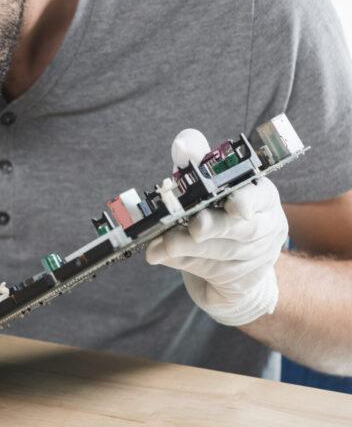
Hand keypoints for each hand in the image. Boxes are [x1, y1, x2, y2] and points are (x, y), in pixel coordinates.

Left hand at [146, 129, 288, 325]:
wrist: (230, 268)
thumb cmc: (214, 214)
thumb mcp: (204, 185)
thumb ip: (195, 162)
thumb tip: (183, 145)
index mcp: (261, 196)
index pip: (260, 195)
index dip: (248, 200)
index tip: (235, 205)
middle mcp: (267, 227)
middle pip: (241, 228)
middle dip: (214, 226)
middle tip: (193, 227)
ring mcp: (257, 258)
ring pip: (221, 251)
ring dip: (188, 247)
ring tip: (161, 244)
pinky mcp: (239, 281)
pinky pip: (208, 270)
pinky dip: (181, 262)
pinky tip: (159, 255)